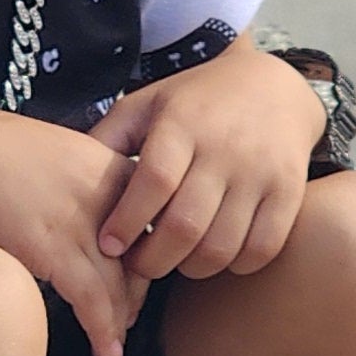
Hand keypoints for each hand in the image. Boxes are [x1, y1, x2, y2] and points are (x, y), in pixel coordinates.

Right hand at [0, 102, 150, 355]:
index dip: (141, 256)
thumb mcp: (46, 154)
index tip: (130, 279)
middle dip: (133, 294)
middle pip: (141, 255)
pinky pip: (94, 300)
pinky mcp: (56, 249)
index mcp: (106, 162)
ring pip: (120, 284)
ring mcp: (83, 221)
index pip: (147, 220)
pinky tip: (105, 352)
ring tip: (113, 348)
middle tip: (124, 318)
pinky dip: (103, 331)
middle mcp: (105, 192)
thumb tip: (70, 209)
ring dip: (119, 323)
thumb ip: (70, 181)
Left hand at [91, 40, 324, 277]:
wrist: (274, 86)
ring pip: (222, 245)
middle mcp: (225, 148)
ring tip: (174, 261)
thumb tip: (66, 176)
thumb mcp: (149, 103)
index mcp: (183, 124)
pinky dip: (234, 265)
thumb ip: (110, 137)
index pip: (154, 182)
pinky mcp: (289, 192)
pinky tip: (215, 255)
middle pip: (185, 225)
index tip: (108, 245)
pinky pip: (261, 248)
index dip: (127, 221)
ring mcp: (261, 172)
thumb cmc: (196, 102)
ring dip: (190, 268)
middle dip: (153, 260)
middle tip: (137, 266)